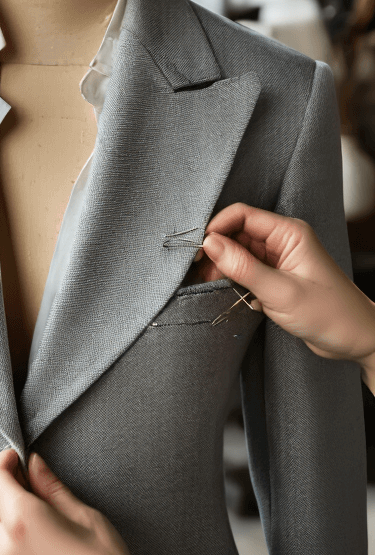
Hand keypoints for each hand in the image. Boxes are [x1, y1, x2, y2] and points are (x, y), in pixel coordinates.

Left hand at [0, 447, 141, 554]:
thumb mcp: (82, 512)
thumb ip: (50, 486)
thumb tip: (33, 464)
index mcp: (23, 519)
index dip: (4, 462)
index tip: (17, 458)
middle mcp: (7, 546)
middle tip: (17, 486)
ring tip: (30, 520)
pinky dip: (9, 549)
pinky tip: (36, 548)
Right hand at [202, 203, 374, 368]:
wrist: (357, 340)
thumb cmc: (330, 314)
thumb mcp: (282, 292)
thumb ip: (244, 267)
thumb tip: (210, 244)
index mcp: (289, 233)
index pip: (242, 215)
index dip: (216, 228)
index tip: (198, 250)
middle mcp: (283, 241)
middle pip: (237, 233)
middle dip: (216, 251)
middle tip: (200, 273)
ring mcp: (280, 259)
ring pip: (240, 253)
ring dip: (223, 267)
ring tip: (210, 285)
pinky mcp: (277, 277)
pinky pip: (247, 270)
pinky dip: (235, 280)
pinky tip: (229, 293)